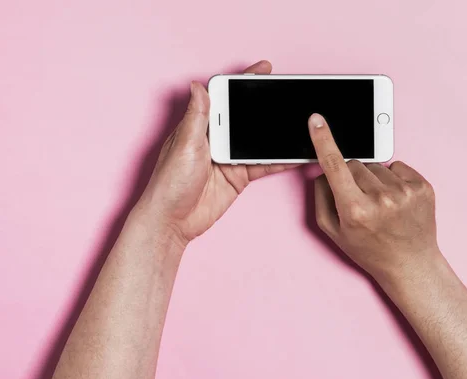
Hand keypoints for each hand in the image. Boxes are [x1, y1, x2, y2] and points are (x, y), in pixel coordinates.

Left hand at [133, 61, 293, 245]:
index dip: (245, 81)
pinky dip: (279, 160)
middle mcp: (215, 138)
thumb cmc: (169, 183)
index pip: (225, 96)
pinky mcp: (238, 177)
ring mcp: (228, 158)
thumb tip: (197, 86)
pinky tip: (293, 155)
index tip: (265, 69)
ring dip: (275, 134)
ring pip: (257, 140)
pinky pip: (263, 165)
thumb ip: (197, 117)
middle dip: (266, 106)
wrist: (173, 221)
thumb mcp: (184, 145)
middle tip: (288, 93)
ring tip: (297, 123)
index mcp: (200, 125)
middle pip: (246, 116)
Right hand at [308, 113, 440, 286]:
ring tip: (381, 204)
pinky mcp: (422, 187)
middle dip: (351, 177)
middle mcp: (381, 198)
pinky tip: (395, 199)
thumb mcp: (334, 232)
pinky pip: (396, 166)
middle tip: (360, 200)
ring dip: (373, 179)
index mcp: (355, 209)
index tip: (316, 120)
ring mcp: (404, 191)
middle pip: (354, 164)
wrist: (410, 263)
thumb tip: (323, 171)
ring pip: (375, 166)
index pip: (334, 165)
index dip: (323, 140)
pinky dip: (392, 179)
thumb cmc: (369, 250)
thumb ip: (321, 198)